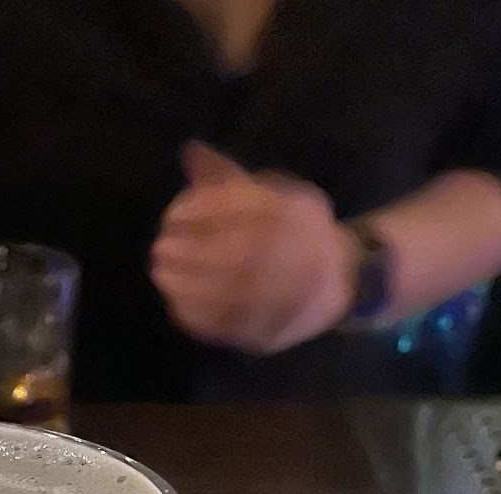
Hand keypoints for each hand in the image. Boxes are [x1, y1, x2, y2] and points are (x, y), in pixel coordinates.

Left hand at [150, 142, 359, 354]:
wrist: (339, 281)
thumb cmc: (292, 230)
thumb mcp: (271, 195)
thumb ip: (229, 179)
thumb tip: (190, 152)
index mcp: (299, 215)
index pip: (251, 211)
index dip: (204, 213)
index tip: (172, 216)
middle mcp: (301, 256)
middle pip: (241, 256)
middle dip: (192, 253)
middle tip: (161, 248)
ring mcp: (290, 299)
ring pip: (234, 296)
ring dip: (188, 286)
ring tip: (161, 275)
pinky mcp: (273, 334)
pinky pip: (231, 328)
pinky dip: (197, 315)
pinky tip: (175, 302)